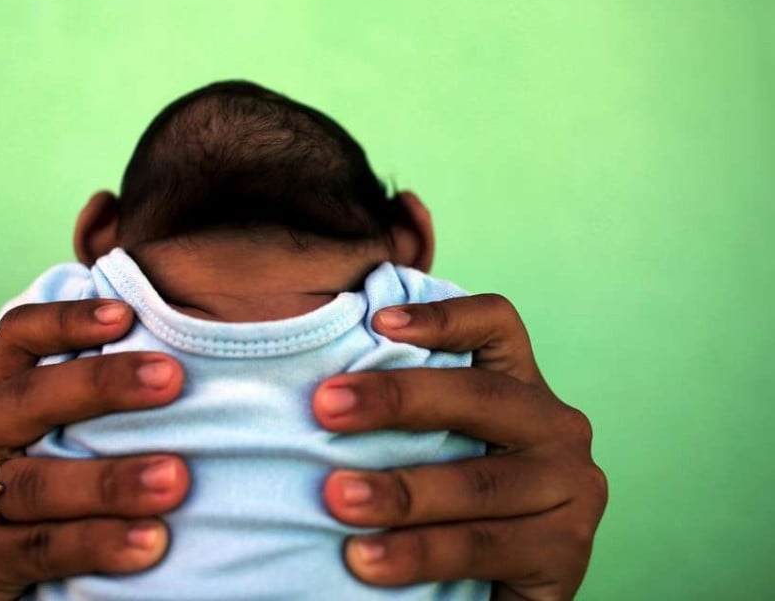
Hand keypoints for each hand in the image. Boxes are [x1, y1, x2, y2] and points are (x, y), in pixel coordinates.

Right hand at [0, 300, 190, 599]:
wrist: (15, 590)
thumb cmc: (61, 499)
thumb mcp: (64, 440)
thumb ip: (98, 404)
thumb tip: (180, 356)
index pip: (18, 340)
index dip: (66, 321)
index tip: (125, 315)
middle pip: (28, 400)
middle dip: (102, 385)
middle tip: (171, 378)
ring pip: (38, 484)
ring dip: (110, 481)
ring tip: (174, 479)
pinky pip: (40, 549)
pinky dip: (97, 544)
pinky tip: (150, 543)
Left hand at [313, 294, 607, 600]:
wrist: (492, 591)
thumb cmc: (447, 506)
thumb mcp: (435, 447)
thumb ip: (406, 417)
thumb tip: (320, 390)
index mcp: (520, 387)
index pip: (496, 325)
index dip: (443, 316)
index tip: (377, 322)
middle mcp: (555, 426)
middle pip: (479, 395)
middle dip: (396, 399)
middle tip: (325, 408)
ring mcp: (571, 488)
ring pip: (477, 481)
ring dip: (399, 490)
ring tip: (337, 498)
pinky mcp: (565, 552)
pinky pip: (481, 546)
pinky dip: (419, 552)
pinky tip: (369, 558)